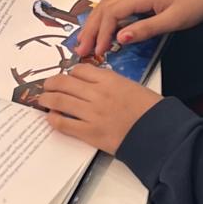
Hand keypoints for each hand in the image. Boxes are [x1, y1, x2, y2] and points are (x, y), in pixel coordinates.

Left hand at [37, 68, 160, 153]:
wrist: (159, 133)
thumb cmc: (151, 110)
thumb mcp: (132, 87)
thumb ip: (111, 84)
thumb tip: (94, 86)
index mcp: (110, 79)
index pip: (79, 70)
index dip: (70, 74)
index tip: (67, 78)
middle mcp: (97, 93)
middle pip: (64, 82)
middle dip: (51, 83)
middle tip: (47, 86)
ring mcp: (92, 113)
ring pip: (59, 100)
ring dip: (47, 99)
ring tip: (42, 100)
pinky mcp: (89, 133)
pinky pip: (63, 123)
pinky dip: (53, 119)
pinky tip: (51, 117)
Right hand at [75, 0, 202, 61]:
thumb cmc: (197, 2)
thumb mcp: (173, 21)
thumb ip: (146, 29)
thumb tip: (121, 38)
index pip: (112, 14)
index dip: (101, 33)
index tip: (97, 51)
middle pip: (104, 8)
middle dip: (91, 29)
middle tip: (81, 49)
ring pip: (108, 4)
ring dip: (95, 21)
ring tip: (86, 39)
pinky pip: (117, 2)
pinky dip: (106, 14)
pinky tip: (103, 24)